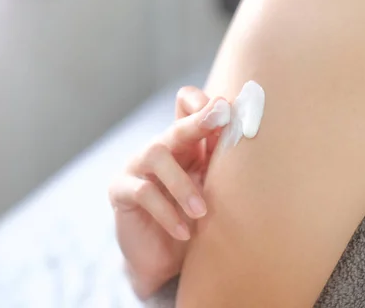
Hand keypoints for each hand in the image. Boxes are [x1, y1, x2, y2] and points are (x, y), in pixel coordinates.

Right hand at [108, 87, 229, 298]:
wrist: (164, 259)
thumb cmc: (193, 219)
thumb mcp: (211, 189)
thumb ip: (221, 162)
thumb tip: (244, 135)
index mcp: (185, 143)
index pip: (187, 106)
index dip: (203, 104)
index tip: (228, 109)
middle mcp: (160, 147)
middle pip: (176, 126)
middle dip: (199, 121)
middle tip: (221, 116)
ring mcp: (136, 165)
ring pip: (156, 154)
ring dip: (182, 184)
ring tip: (201, 212)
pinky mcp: (120, 190)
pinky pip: (143, 192)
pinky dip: (167, 212)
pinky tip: (183, 232)